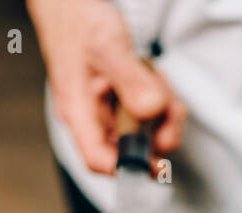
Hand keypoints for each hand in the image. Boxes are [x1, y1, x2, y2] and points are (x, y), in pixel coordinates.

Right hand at [28, 0, 186, 174]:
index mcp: (78, 111)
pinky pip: (147, 112)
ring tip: (158, 80)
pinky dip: (160, 98)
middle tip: (170, 111)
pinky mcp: (122, 100)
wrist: (71, 3)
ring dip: (163, 112)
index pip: (97, 158)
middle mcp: (92, 117)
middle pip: (128, 149)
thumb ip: (130, 79)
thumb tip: (151, 111)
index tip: (156, 164)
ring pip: (143, 131)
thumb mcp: (106, 45)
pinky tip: (153, 78)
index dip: (127, 168)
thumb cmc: (77, 20)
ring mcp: (108, 109)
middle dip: (156, 134)